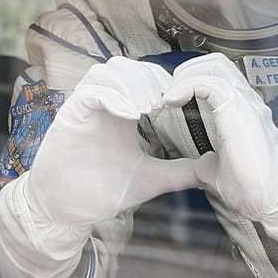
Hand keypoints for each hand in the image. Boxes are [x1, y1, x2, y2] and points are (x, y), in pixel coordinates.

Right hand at [25, 56, 198, 227]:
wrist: (68, 212)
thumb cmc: (103, 192)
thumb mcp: (150, 178)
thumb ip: (178, 171)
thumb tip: (208, 171)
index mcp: (122, 111)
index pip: (141, 75)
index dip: (161, 79)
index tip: (179, 98)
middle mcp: (103, 105)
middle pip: (125, 66)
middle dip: (148, 77)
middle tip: (164, 100)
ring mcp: (85, 109)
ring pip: (106, 72)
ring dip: (131, 83)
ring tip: (148, 108)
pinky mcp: (69, 117)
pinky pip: (90, 92)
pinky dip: (112, 97)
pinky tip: (130, 116)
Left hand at [163, 53, 277, 247]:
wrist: (272, 197)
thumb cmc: (252, 186)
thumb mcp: (220, 169)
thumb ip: (210, 160)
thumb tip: (201, 164)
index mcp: (243, 110)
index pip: (218, 75)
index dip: (192, 79)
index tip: (171, 100)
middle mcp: (246, 99)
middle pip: (216, 62)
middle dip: (187, 71)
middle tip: (169, 94)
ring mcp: (244, 101)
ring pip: (213, 65)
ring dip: (185, 76)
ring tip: (169, 97)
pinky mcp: (237, 108)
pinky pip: (207, 83)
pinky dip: (185, 87)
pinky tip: (171, 102)